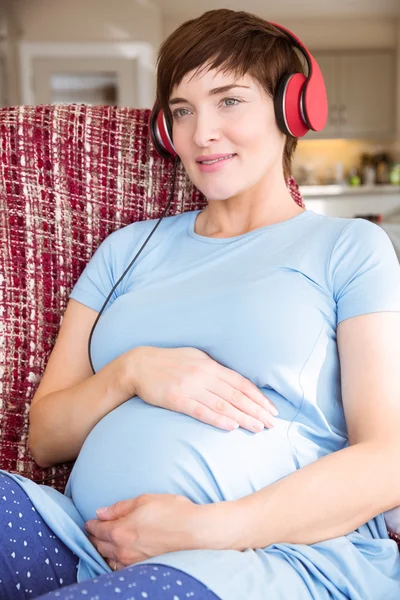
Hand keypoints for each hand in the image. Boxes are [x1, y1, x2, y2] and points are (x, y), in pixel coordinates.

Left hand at [85, 493, 202, 568]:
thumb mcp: (144, 500)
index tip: (90, 521)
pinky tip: (118, 555)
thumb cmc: (172, 511)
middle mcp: (123, 549)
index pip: (97, 529)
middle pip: (99, 545)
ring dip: (103, 549)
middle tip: (93, 531)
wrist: (195, 531)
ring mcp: (133, 561)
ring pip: (108, 558)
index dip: (91, 524)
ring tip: (103, 542)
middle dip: (94, 537)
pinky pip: (120, 567)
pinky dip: (115, 560)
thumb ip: (120, 508)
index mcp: (120, 530)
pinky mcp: (143, 567)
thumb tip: (101, 512)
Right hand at [128, 346, 277, 432]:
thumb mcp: (195, 358)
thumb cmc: (169, 362)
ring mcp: (190, 387)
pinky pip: (200, 411)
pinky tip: (231, 426)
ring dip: (243, 417)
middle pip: (236, 395)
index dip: (258, 397)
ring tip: (258, 427)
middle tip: (273, 423)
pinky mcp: (177, 399)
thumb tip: (234, 380)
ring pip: (223, 404)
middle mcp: (204, 375)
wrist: (139, 365)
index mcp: (210, 365)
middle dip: (257, 409)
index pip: (241, 383)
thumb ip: (214, 368)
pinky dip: (218, 419)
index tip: (272, 409)